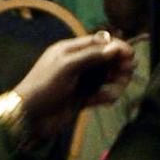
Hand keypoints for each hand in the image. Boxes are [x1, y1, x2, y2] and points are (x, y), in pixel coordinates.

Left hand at [14, 33, 134, 139]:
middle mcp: (76, 64)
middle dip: (117, 65)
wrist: (29, 117)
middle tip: (129, 72)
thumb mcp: (67, 67)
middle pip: (104, 60)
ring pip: (104, 77)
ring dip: (114, 82)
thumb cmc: (44, 86)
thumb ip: (91, 56)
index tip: (130, 54)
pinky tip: (106, 99)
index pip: (97, 42)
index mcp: (69, 50)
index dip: (115, 47)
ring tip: (117, 89)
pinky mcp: (81, 98)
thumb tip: (115, 47)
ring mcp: (79, 81)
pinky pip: (100, 93)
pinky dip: (106, 95)